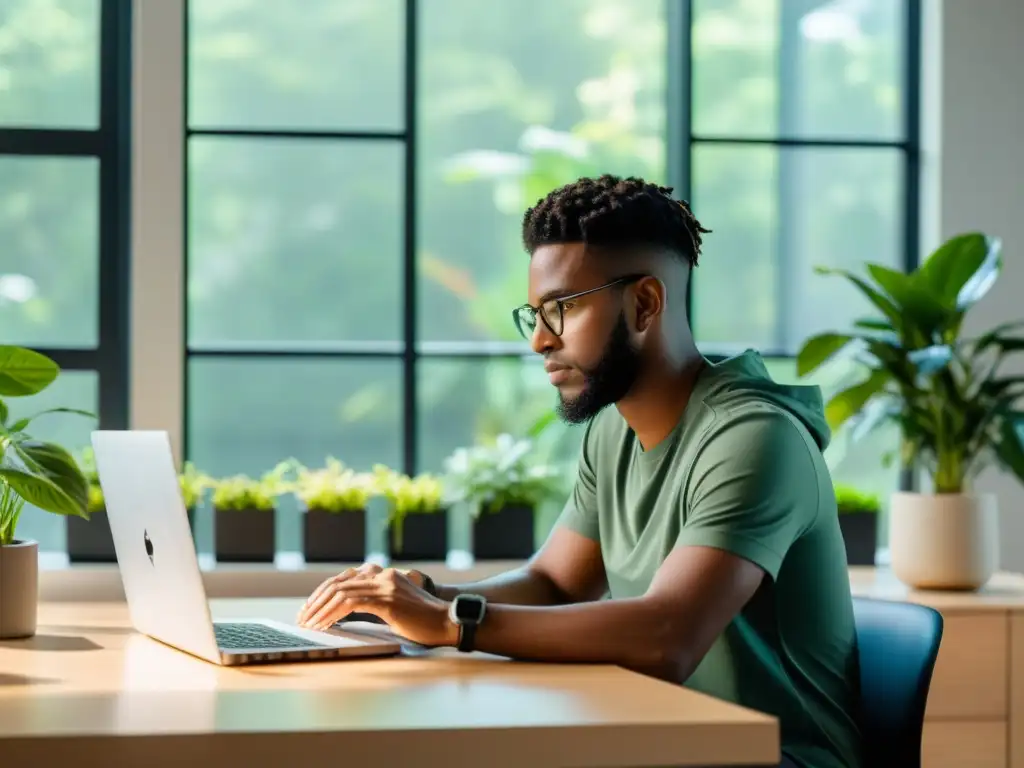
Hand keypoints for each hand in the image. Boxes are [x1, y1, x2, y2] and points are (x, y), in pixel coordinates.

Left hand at [297, 563, 428, 626]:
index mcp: (384, 575)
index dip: (323, 593)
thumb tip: (346, 613)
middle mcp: (382, 576)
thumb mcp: (395, 607)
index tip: (309, 608)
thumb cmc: (423, 621)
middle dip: (316, 601)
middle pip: (338, 583)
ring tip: (309, 625)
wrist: (448, 622)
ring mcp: (385, 586)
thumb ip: (375, 604)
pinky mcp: (388, 600)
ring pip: (341, 592)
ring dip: (321, 610)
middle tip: (302, 617)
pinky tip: (325, 625)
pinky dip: (334, 614)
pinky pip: (352, 603)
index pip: (344, 579)